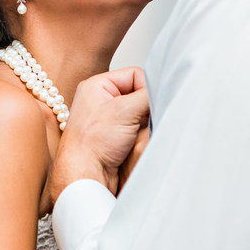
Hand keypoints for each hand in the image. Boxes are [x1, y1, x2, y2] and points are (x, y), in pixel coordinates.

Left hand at [50, 67, 149, 198]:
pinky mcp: (115, 136)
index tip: (149, 104)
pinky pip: (139, 129)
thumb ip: (147, 95)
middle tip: (139, 122)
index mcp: (97, 85)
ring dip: (145, 124)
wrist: (84, 176)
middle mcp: (101, 99)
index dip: (147, 88)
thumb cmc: (91, 144)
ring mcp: (108, 119)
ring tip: (133, 136)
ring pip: (142, 114)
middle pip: (139, 95)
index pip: (135, 74)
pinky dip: (142, 135)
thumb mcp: (124, 110)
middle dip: (145, 110)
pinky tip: (133, 144)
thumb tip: (166, 88)